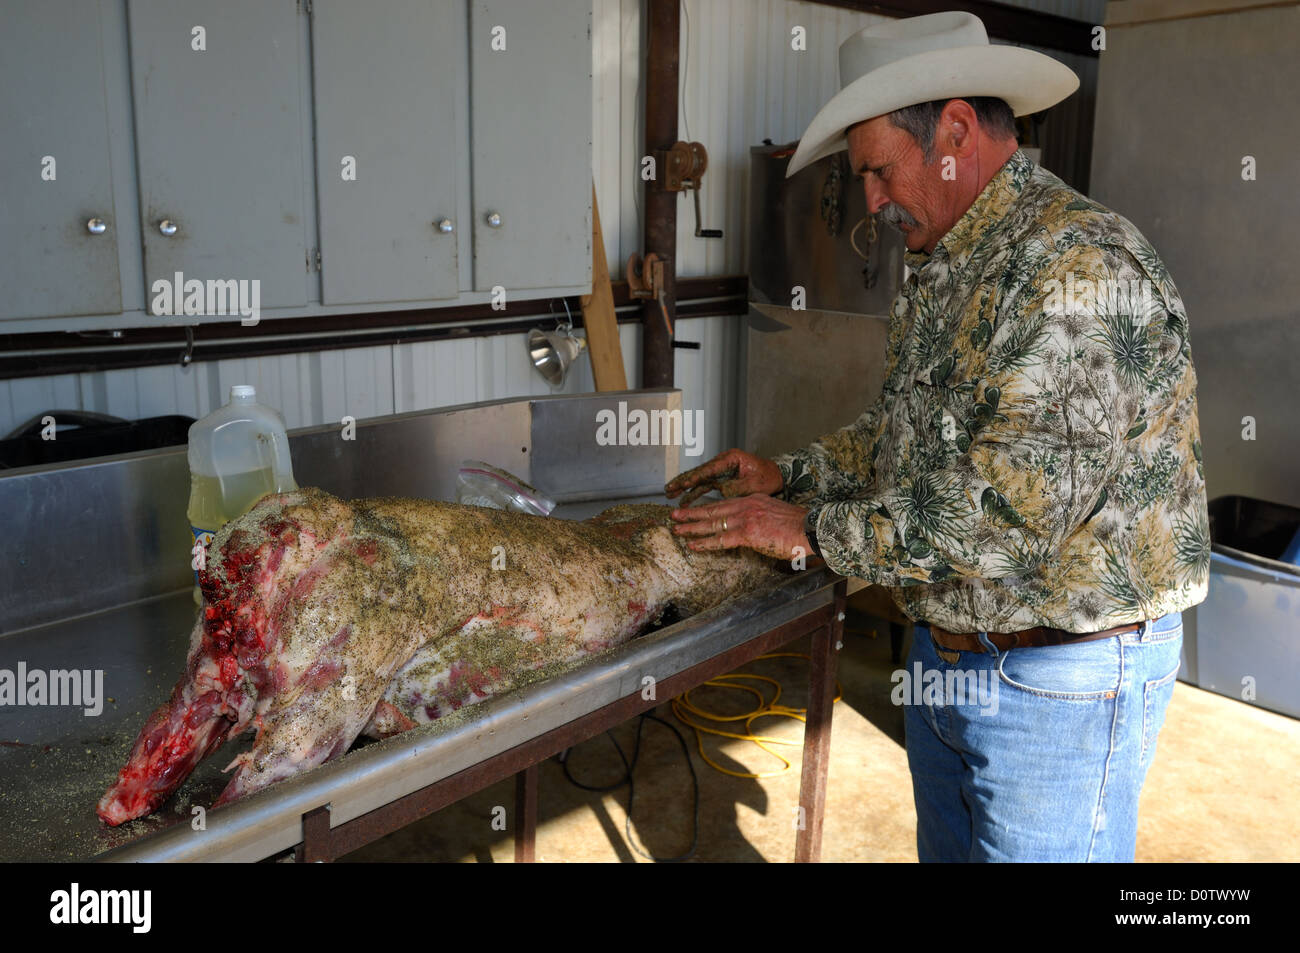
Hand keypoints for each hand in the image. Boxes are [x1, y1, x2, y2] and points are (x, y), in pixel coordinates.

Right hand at [664, 449, 782, 506]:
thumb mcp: (754, 484)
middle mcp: (723, 462)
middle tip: (668, 488)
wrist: (776, 476)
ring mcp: (721, 470)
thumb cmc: (768, 478)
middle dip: (683, 480)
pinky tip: (684, 501)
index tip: (683, 483)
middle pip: (699, 472)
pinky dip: (694, 492)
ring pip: (699, 479)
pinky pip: (705, 485)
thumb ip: (736, 487)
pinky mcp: (721, 478)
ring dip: (685, 487)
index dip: (695, 477)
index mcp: (731, 459)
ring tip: (670, 494)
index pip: (709, 469)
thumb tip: (720, 491)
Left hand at [670, 495, 812, 561]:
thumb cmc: (799, 527)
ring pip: (712, 522)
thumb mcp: (776, 515)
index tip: (694, 510)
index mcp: (754, 499)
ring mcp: (746, 518)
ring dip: (692, 526)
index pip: (724, 503)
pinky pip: (721, 539)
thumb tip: (752, 529)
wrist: (811, 529)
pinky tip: (693, 545)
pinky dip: (705, 542)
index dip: (707, 507)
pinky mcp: (748, 533)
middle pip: (713, 509)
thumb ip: (761, 518)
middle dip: (692, 513)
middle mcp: (747, 505)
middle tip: (674, 515)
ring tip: (676, 528)